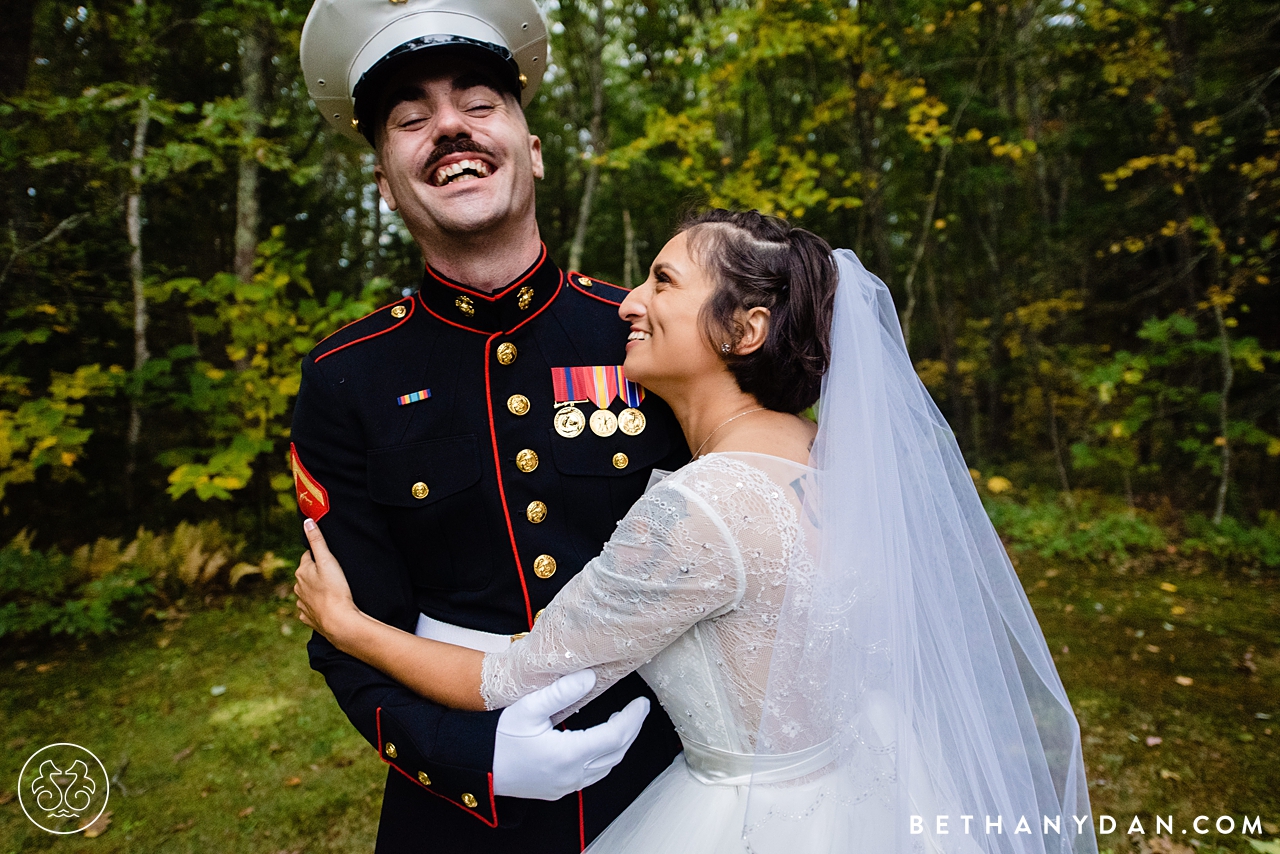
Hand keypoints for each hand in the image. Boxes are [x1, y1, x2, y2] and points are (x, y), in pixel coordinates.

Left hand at [294, 519, 361, 646]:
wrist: (339, 621)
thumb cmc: (335, 589)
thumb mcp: (328, 560)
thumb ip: (317, 541)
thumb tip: (307, 521)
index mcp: (302, 571)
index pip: (308, 556)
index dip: (319, 556)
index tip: (329, 558)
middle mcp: (298, 588)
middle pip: (306, 574)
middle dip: (316, 573)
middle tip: (333, 574)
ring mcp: (302, 604)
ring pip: (307, 592)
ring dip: (315, 590)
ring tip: (331, 591)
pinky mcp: (308, 618)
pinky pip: (310, 609)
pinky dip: (316, 607)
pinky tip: (325, 607)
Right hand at [492, 670, 649, 800]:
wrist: (478, 767)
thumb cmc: (498, 736)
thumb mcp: (529, 707)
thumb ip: (562, 692)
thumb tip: (591, 676)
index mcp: (569, 754)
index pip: (616, 736)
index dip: (633, 719)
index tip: (642, 703)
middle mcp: (572, 774)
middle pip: (617, 752)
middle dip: (631, 729)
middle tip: (639, 709)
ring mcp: (566, 785)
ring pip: (607, 767)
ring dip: (620, 744)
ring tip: (623, 722)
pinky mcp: (558, 789)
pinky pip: (593, 776)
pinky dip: (605, 758)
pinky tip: (601, 743)